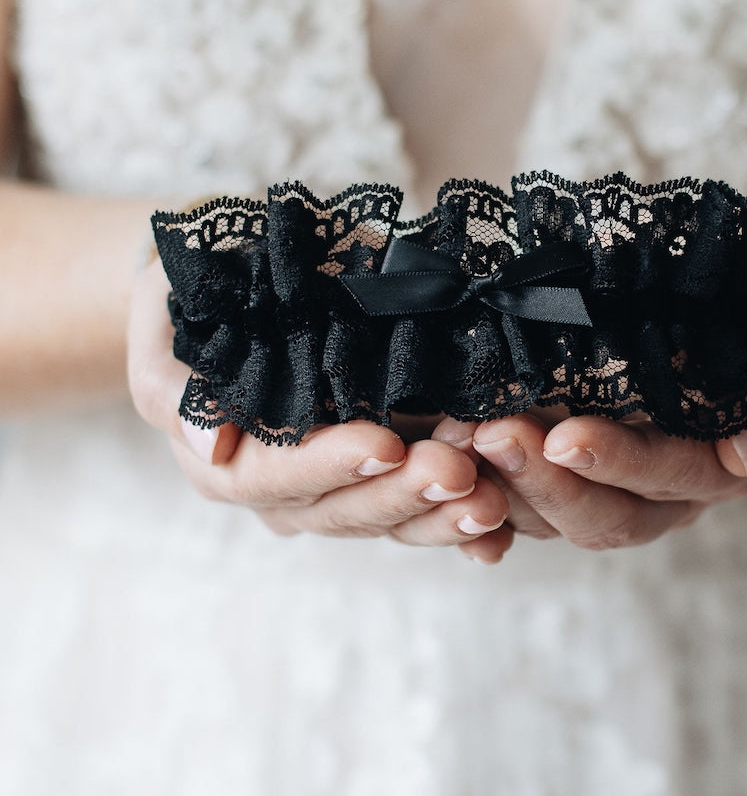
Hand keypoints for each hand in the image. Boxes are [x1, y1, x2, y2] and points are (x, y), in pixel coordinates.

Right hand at [127, 260, 511, 560]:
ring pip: (389, 518)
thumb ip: (177, 388)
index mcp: (224, 461)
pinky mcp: (376, 481)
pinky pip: (418, 514)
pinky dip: (458, 526)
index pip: (276, 474)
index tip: (385, 443)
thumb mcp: (163, 327)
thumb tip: (209, 440)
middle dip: (404, 493)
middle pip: (343, 507)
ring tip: (493, 500)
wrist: (229, 296)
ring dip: (441, 514)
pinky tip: (500, 533)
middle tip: (460, 470)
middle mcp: (281, 491)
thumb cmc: (192, 306)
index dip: (331, 464)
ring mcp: (333, 492)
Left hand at [435, 250, 746, 551]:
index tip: (564, 434)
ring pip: (562, 520)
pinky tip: (448, 471)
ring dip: (506, 491)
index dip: (618, 463)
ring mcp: (624, 487)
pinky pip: (535, 504)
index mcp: (725, 456)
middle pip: (608, 517)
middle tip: (487, 435)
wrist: (741, 294)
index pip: (670, 475)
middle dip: (545, 484)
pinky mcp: (583, 473)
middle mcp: (673, 489)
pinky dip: (492, 499)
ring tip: (454, 441)